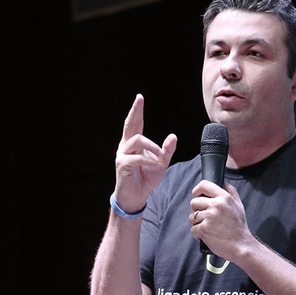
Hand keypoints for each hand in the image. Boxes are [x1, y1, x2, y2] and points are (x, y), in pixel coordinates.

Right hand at [113, 94, 177, 211]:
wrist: (136, 196)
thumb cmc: (146, 179)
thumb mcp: (161, 163)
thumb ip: (167, 150)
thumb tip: (173, 136)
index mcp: (133, 144)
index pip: (136, 124)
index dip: (137, 111)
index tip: (139, 98)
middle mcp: (126, 146)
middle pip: (130, 125)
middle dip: (135, 112)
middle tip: (139, 100)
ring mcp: (122, 155)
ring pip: (137, 140)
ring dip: (152, 146)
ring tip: (160, 156)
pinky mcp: (122, 164)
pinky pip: (137, 157)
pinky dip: (148, 160)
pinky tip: (155, 165)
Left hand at [189, 182, 250, 260]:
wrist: (241, 246)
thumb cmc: (239, 227)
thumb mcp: (239, 205)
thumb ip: (230, 192)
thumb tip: (222, 183)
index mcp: (224, 197)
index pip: (204, 185)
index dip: (197, 190)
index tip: (196, 194)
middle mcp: (216, 205)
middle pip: (194, 202)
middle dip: (197, 210)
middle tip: (206, 217)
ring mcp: (209, 217)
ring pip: (192, 217)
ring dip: (198, 223)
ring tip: (209, 228)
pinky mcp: (203, 229)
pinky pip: (193, 229)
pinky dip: (198, 234)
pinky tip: (207, 236)